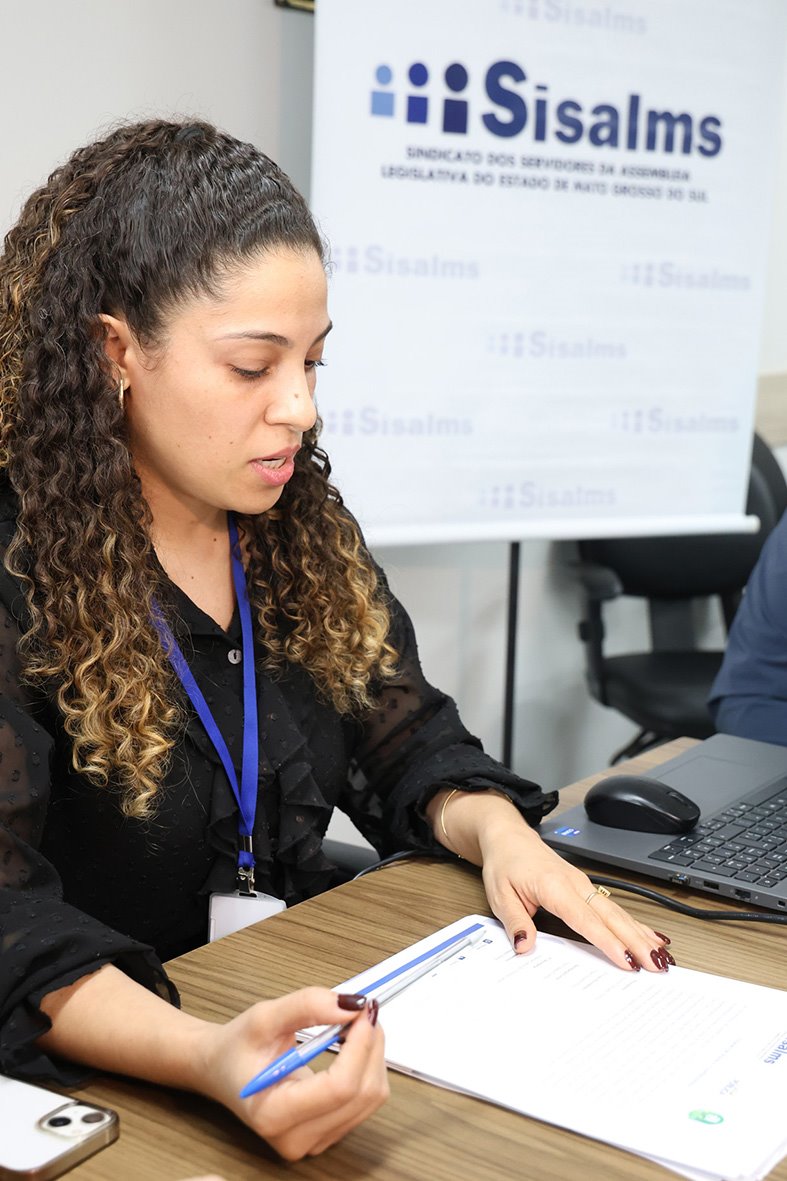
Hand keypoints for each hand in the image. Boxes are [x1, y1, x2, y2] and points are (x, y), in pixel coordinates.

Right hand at [194, 987, 387, 1159]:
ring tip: (355, 1024)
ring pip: (371, 1099)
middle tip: (364, 1008)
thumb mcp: (262, 1017)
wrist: (221, 1071)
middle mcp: (295, 1138)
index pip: (338, 1088)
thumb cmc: (237, 1047)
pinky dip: (368, 1068)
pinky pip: (366, 1102)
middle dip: (371, 1045)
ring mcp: (314, 1141)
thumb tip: (351, 1005)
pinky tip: (353, 1046)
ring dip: (373, 1055)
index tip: (362, 1010)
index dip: (360, 1046)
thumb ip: (306, 1006)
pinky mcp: (328, 1133)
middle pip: (361, 1094)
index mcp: (273, 1113)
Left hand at [479, 820, 672, 972]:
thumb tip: (525, 946)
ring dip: (641, 935)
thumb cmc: (506, 864)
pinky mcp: (586, 888)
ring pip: (618, 913)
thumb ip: (515, 922)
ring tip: (662, 958)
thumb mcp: (500, 895)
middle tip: (657, 967)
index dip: (608, 942)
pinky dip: (635, 924)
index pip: (585, 919)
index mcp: (554, 886)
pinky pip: (614, 908)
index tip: (626, 961)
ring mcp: (584, 885)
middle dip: (637, 942)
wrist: (510, 838)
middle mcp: (575, 884)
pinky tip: (651, 936)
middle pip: (612, 917)